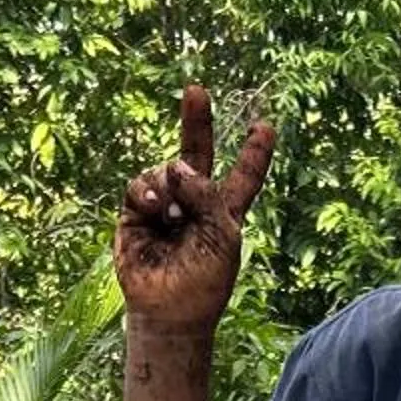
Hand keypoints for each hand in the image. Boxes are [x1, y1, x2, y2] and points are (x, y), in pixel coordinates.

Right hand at [116, 83, 276, 331]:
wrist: (169, 310)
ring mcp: (164, 205)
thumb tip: (177, 165)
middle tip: (196, 90)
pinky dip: (148, 190)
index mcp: (226, 210)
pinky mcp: (136, 213)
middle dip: (196, 122)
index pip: (243, 176)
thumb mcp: (222, 234)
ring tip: (173, 214)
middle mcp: (195, 202)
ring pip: (165, 169)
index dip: (254, 153)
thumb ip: (207, 194)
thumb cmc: (205, 280)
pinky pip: (140, 184)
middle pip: (196, 153)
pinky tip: (155, 208)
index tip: (265, 125)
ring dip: (171, 184)